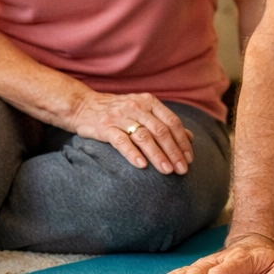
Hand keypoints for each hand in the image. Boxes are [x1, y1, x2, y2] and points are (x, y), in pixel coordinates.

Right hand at [69, 91, 193, 174]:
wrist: (83, 105)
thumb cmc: (118, 111)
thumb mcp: (143, 110)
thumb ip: (165, 122)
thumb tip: (190, 137)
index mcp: (150, 102)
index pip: (172, 122)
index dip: (182, 142)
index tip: (189, 158)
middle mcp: (137, 107)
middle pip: (161, 131)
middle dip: (174, 152)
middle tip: (182, 170)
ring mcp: (121, 116)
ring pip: (144, 137)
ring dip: (158, 155)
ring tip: (167, 171)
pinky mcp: (105, 127)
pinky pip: (121, 141)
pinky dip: (133, 153)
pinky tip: (142, 165)